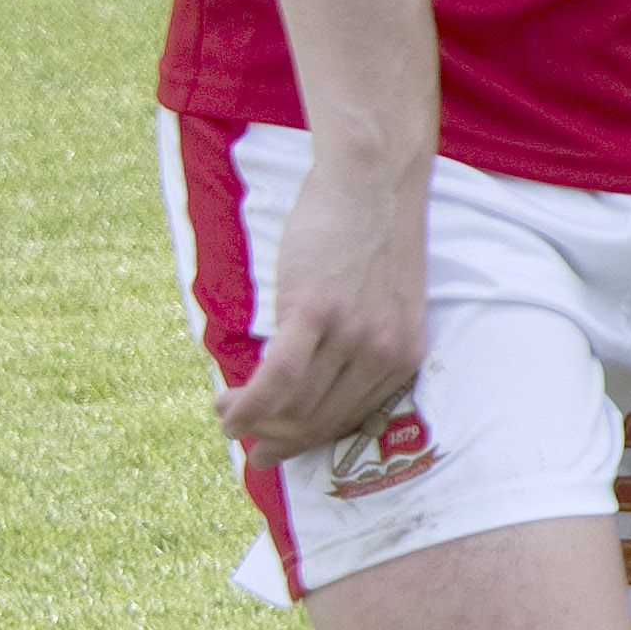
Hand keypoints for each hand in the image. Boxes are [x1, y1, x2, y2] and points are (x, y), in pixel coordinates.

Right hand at [216, 141, 430, 466]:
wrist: (372, 182)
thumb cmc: (370, 238)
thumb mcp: (380, 305)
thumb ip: (356, 347)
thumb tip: (309, 388)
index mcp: (404, 356)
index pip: (350, 420)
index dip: (306, 440)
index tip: (276, 448)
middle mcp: (384, 354)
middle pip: (320, 421)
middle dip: (275, 437)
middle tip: (239, 433)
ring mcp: (353, 335)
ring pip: (295, 405)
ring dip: (252, 420)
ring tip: (226, 413)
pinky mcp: (317, 313)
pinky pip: (278, 380)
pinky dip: (248, 403)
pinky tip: (227, 409)